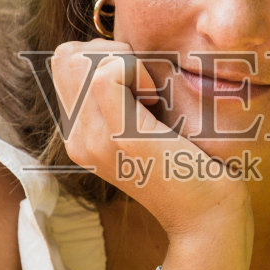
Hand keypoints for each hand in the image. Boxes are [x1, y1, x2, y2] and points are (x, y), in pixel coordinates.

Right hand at [51, 39, 250, 237]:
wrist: (206, 217)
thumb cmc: (189, 166)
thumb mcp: (144, 126)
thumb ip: (124, 97)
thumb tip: (120, 53)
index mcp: (80, 134)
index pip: (64, 62)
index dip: (103, 54)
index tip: (138, 84)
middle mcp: (78, 138)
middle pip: (66, 56)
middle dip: (109, 51)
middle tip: (145, 86)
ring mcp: (94, 139)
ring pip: (81, 59)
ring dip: (125, 61)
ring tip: (151, 96)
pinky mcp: (121, 137)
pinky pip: (108, 72)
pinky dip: (136, 70)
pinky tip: (156, 98)